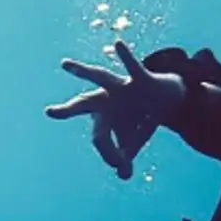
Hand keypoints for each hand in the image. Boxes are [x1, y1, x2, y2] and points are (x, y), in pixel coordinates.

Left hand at [47, 39, 186, 178]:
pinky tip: (117, 43)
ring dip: (82, 73)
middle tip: (51, 112)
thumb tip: (122, 176)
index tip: (119, 164)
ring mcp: (121, 87)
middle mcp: (107, 100)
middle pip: (83, 105)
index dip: (109, 153)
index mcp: (103, 117)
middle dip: (67, 110)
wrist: (170, 98)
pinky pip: (132, 66)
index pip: (99, 138)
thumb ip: (125, 158)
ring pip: (99, 78)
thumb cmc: (142, 118)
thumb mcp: (134, 141)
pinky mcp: (139, 78)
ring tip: (63, 65)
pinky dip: (125, 56)